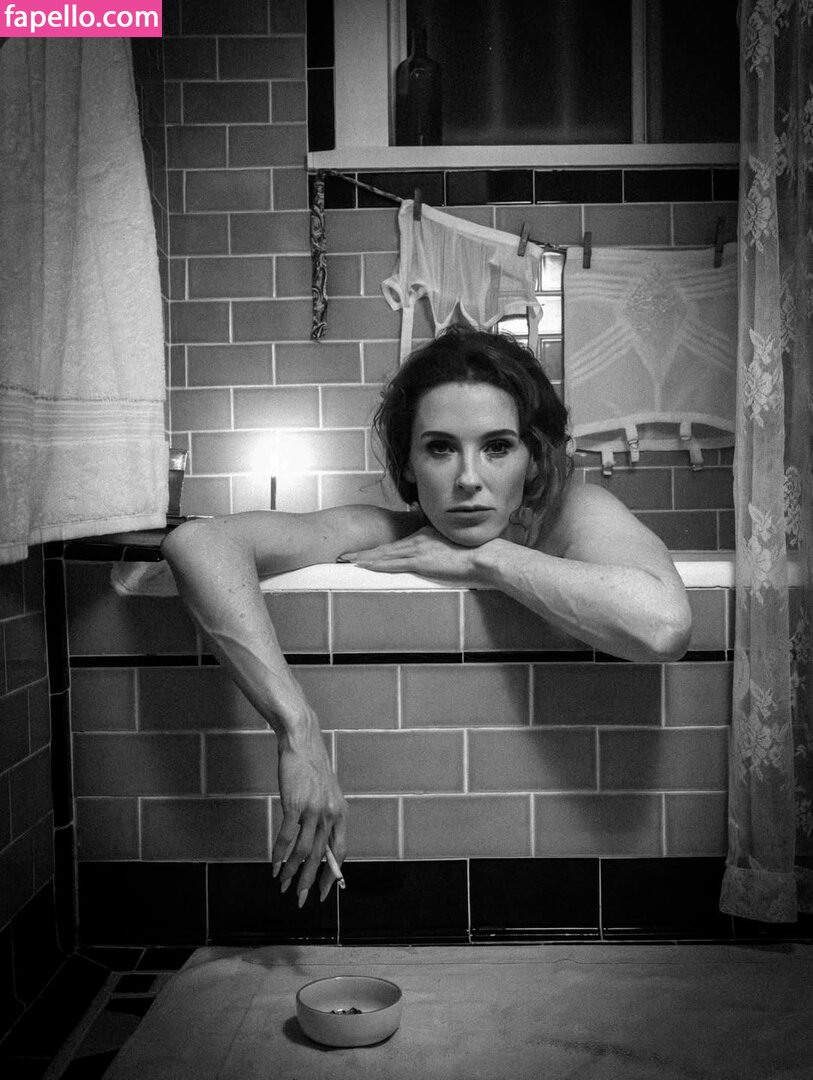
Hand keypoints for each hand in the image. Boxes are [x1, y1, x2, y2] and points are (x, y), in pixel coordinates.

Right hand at [272, 709, 347, 906]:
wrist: (302, 742)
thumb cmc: (312, 769)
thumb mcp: (327, 794)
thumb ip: (325, 819)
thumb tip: (318, 846)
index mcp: (340, 813)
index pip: (339, 852)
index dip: (332, 875)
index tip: (325, 893)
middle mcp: (329, 814)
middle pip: (320, 857)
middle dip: (311, 881)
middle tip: (301, 899)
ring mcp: (312, 810)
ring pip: (302, 851)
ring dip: (291, 871)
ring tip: (283, 884)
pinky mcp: (294, 805)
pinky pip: (286, 837)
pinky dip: (279, 855)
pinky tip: (274, 865)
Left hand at [340, 526, 483, 583]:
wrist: (482, 556)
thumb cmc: (470, 552)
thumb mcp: (450, 540)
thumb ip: (437, 539)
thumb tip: (432, 542)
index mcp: (422, 534)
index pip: (393, 542)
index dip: (375, 547)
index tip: (360, 550)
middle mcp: (416, 539)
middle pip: (383, 547)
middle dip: (362, 552)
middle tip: (344, 555)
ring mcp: (417, 550)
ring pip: (384, 554)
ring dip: (365, 558)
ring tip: (348, 561)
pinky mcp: (421, 562)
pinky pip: (394, 564)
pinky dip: (378, 565)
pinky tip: (366, 567)